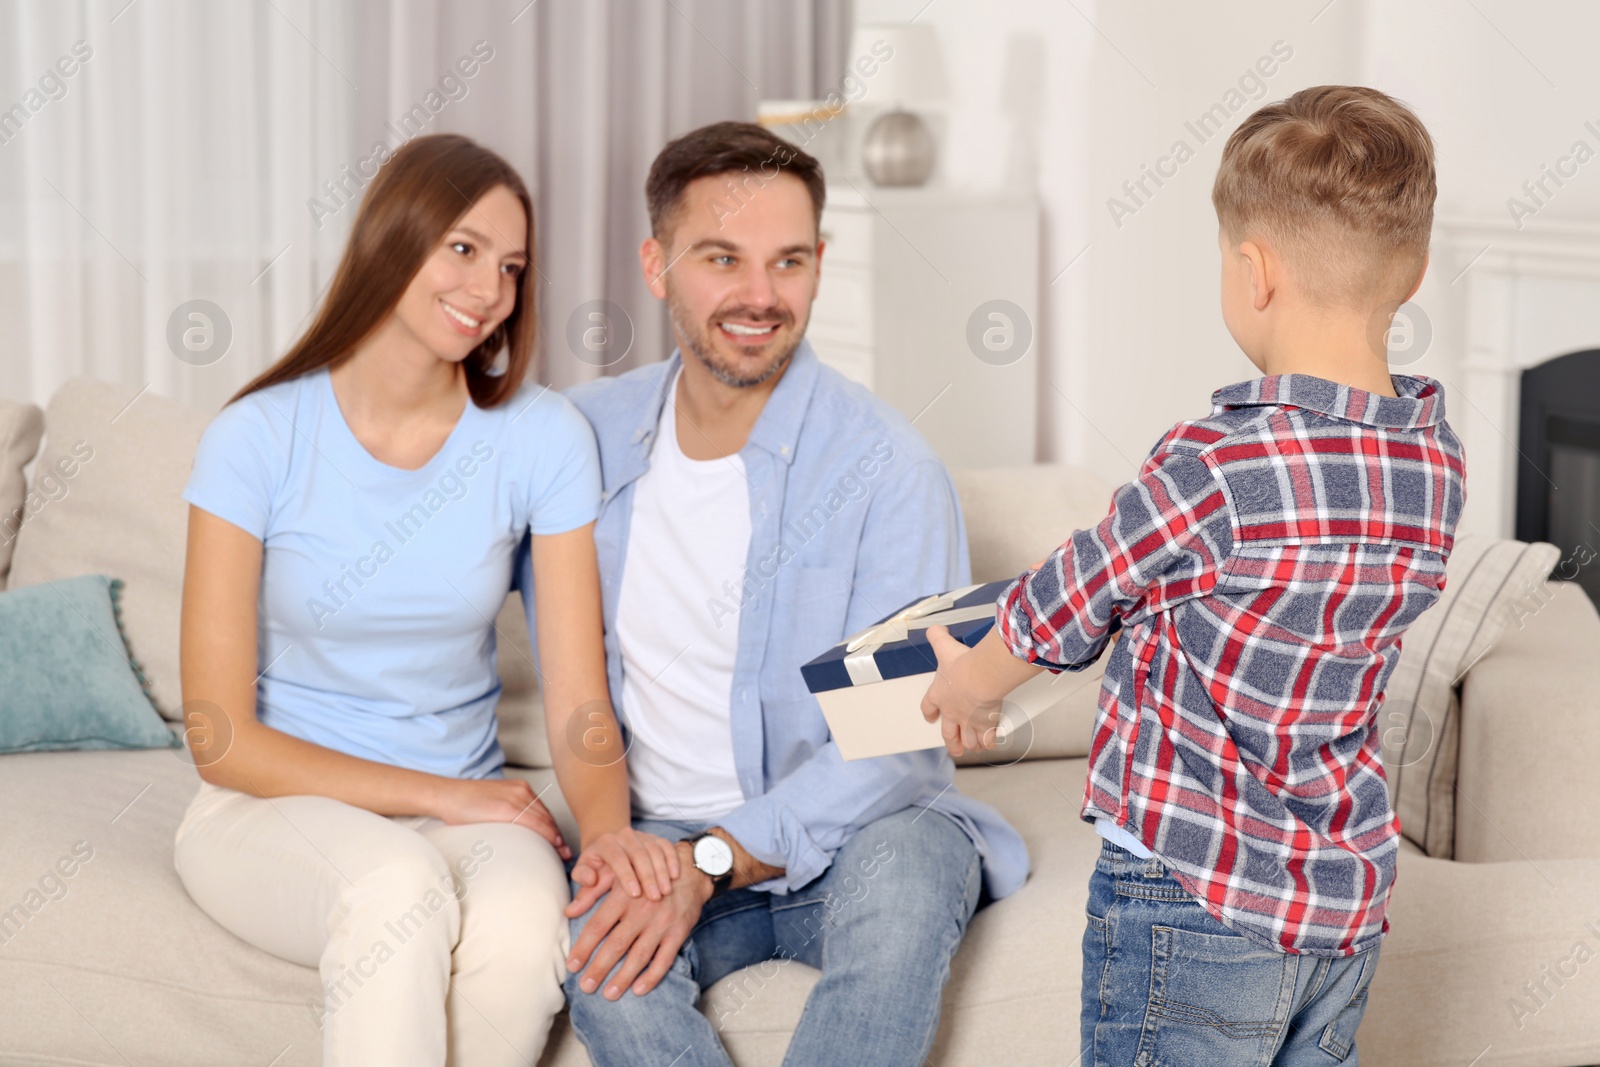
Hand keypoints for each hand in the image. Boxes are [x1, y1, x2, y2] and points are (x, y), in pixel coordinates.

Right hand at [432, 778, 570, 859]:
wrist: (447, 795)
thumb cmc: (465, 802)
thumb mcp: (494, 803)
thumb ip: (508, 811)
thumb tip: (517, 831)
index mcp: (520, 788)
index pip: (543, 811)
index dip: (554, 828)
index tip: (561, 843)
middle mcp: (522, 791)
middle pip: (547, 816)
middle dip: (559, 835)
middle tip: (567, 853)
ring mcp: (516, 798)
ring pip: (544, 820)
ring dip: (556, 838)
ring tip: (563, 854)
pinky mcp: (507, 808)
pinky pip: (534, 823)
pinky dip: (547, 835)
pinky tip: (553, 845)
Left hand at [566, 829, 682, 916]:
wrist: (614, 844)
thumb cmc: (600, 866)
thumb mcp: (590, 876)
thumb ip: (583, 894)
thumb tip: (571, 911)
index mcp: (606, 843)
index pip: (616, 857)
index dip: (626, 875)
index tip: (634, 894)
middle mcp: (626, 835)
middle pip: (639, 853)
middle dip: (648, 875)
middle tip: (654, 898)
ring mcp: (644, 835)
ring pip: (655, 850)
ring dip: (661, 871)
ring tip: (665, 892)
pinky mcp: (658, 838)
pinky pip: (668, 846)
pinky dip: (672, 860)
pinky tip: (676, 876)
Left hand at [567, 841, 712, 999]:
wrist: (689, 871)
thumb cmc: (646, 875)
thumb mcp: (618, 875)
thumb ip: (592, 893)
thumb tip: (568, 911)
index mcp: (624, 895)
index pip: (598, 926)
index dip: (583, 947)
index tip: (572, 965)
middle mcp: (642, 910)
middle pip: (616, 944)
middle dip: (599, 968)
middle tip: (585, 987)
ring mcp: (662, 923)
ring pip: (640, 955)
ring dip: (623, 978)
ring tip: (608, 995)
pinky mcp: (679, 932)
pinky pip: (665, 959)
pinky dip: (652, 976)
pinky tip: (638, 990)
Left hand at [920, 625, 1005, 756]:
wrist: (978, 679)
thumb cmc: (961, 666)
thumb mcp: (944, 646)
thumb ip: (937, 636)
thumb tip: (935, 629)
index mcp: (939, 696)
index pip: (928, 708)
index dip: (929, 714)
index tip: (930, 718)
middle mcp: (952, 713)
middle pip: (948, 735)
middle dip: (952, 742)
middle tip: (955, 747)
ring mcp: (968, 722)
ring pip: (968, 740)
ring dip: (971, 744)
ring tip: (974, 746)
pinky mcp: (986, 726)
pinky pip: (988, 740)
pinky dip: (990, 742)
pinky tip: (992, 742)